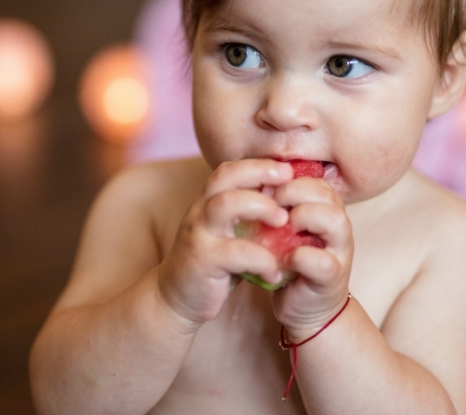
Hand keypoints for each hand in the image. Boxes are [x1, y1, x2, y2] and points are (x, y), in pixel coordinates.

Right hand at [157, 159, 292, 327]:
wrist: (175, 300)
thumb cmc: (212, 266)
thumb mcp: (229, 236)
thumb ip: (249, 219)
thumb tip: (288, 202)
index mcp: (207, 203)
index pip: (228, 170)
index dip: (257, 165)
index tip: (287, 169)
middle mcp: (199, 212)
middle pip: (225, 177)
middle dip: (260, 173)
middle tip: (290, 182)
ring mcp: (199, 234)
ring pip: (226, 204)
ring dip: (261, 207)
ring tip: (283, 221)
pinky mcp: (202, 261)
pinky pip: (236, 253)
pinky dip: (262, 260)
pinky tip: (274, 273)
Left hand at [271, 174, 353, 342]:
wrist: (304, 307)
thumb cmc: (290, 263)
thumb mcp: (282, 231)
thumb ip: (276, 209)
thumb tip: (251, 182)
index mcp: (326, 210)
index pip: (315, 181)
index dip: (289, 178)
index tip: (264, 186)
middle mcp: (338, 227)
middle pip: (327, 195)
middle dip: (294, 192)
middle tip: (270, 203)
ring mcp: (339, 253)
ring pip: (335, 221)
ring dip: (304, 217)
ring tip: (280, 226)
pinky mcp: (332, 279)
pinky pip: (323, 262)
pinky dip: (301, 257)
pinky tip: (283, 259)